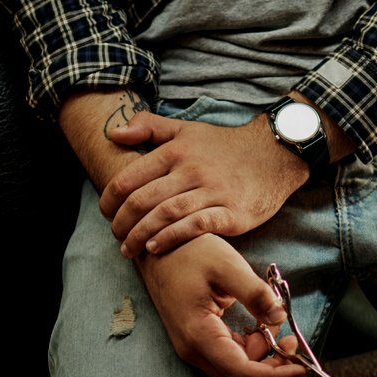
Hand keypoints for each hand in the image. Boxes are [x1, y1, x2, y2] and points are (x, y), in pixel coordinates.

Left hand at [100, 111, 306, 257]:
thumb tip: (113, 134)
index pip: (132, 175)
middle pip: (144, 199)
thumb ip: (149, 127)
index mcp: (177, 149)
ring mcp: (212, 191)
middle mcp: (191, 169)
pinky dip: (172, 238)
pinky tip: (156, 248)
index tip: (104, 211)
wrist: (272, 154)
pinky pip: (196, 226)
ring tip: (128, 249)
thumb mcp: (186, 129)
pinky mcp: (231, 212)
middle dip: (122, 221)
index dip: (111, 197)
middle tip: (115, 235)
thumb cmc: (223, 146)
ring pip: (166, 215)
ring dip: (141, 235)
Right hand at [136, 233, 307, 376]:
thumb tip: (280, 318)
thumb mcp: (227, 264)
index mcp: (199, 335)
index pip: (242, 373)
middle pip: (240, 375)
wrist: (157, 244)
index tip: (300, 368)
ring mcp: (192, 345)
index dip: (274, 375)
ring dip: (261, 354)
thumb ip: (255, 293)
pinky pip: (227, 352)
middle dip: (271, 365)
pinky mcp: (196, 337)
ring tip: (276, 324)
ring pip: (235, 365)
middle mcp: (193, 349)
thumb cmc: (188, 250)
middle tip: (292, 341)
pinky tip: (259, 324)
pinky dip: (248, 345)